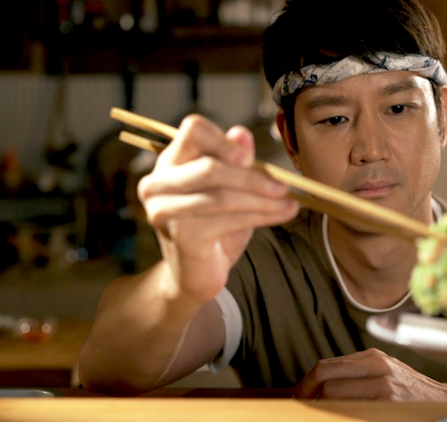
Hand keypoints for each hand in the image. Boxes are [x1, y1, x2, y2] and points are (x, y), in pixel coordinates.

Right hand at [138, 115, 298, 303]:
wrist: (194, 274)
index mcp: (170, 161)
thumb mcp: (229, 188)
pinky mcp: (180, 235)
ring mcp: (164, 210)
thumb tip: (241, 134)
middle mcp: (158, 183)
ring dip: (262, 200)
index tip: (249, 157)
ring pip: (221, 196)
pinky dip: (259, 216)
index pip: (192, 131)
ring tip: (289, 203)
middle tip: (283, 185)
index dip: (222, 140)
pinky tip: (280, 215)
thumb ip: (234, 162)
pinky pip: (226, 220)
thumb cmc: (212, 226)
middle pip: (209, 167)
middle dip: (252, 177)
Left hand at [293, 348, 446, 400]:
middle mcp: (377, 366)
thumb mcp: (384, 372)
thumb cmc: (413, 392)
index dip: (306, 383)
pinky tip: (336, 416)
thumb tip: (321, 384)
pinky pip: (351, 410)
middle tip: (300, 406)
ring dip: (320, 406)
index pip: (324, 367)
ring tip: (316, 413)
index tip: (299, 396)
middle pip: (324, 376)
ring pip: (333, 395)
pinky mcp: (389, 404)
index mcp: (372, 357)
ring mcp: (383, 386)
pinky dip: (338, 413)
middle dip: (306, 394)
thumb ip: (357, 374)